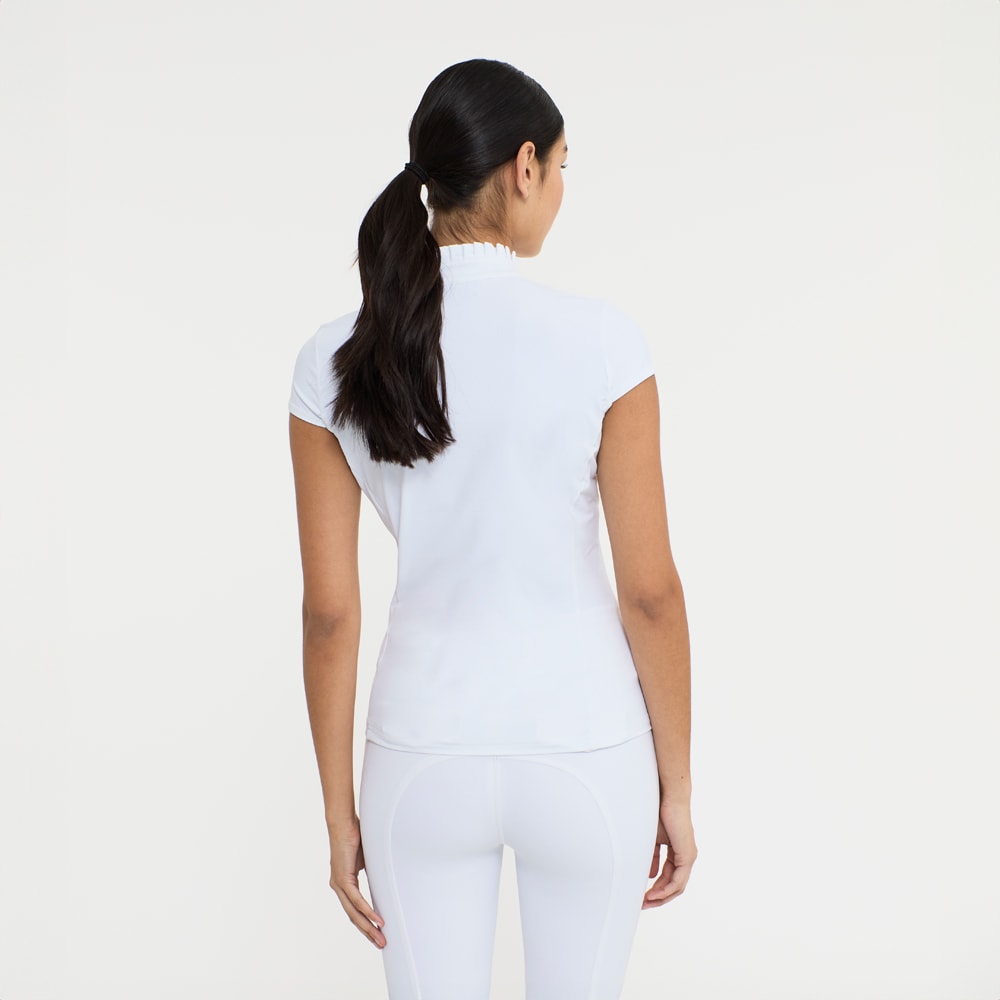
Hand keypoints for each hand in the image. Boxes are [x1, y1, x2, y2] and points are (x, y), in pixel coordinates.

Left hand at [329, 816, 385, 948]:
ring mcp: (338, 885)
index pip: (354, 910)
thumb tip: (384, 879)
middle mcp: (338, 887)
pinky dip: (367, 912)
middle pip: (354, 917)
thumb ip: (371, 872)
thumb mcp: (366, 860)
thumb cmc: (355, 837)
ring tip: (381, 939)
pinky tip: (377, 921)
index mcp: (343, 883)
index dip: (366, 923)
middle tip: (381, 944)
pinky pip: (356, 901)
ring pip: (354, 913)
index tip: (377, 934)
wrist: (343, 824)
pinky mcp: (342, 880)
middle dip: (368, 932)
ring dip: (368, 927)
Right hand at [642, 797, 696, 908]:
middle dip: (658, 897)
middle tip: (643, 904)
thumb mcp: (653, 840)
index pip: (668, 877)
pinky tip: (654, 894)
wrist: (669, 799)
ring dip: (661, 896)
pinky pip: (678, 880)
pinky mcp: (687, 856)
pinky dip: (666, 889)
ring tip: (646, 902)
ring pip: (677, 886)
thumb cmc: (659, 813)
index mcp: (679, 853)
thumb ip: (653, 857)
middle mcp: (686, 857)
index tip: (642, 895)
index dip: (656, 888)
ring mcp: (688, 858)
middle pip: (674, 886)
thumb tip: (650, 875)